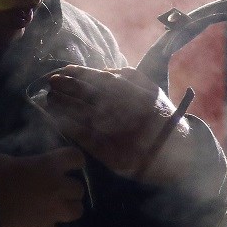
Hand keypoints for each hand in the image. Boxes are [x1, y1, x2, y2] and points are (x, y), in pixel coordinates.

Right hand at [0, 146, 84, 226]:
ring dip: (66, 212)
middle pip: (78, 189)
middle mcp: (58, 188)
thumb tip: (20, 167)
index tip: (66, 166)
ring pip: (77, 212)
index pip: (76, 157)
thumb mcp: (5, 160)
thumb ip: (21, 163)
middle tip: (54, 193)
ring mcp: (54, 212)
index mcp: (49, 165)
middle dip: (68, 191)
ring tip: (53, 214)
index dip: (72, 162)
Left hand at [40, 65, 189, 181]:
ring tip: (49, 98)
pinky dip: (71, 129)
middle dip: (69, 88)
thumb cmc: (161, 117)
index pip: (104, 82)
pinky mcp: (114, 156)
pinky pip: (87, 140)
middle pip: (92, 98)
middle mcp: (131, 116)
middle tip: (51, 81)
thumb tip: (103, 72)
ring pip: (86, 118)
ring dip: (65, 107)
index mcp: (141, 97)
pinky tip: (58, 120)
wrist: (177, 153)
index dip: (82, 75)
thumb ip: (131, 78)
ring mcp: (121, 137)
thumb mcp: (153, 91)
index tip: (65, 70)